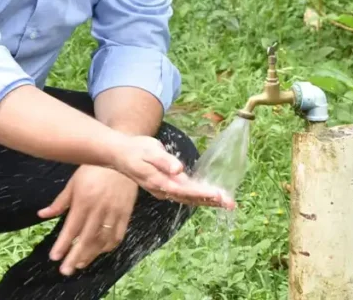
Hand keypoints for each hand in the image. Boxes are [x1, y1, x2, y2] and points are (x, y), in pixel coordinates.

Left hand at [39, 165, 137, 275]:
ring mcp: (114, 212)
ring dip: (91, 255)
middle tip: (65, 270)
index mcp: (84, 201)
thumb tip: (42, 215)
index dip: (63, 244)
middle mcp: (99, 209)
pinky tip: (100, 251)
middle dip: (74, 256)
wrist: (122, 160)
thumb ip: (60, 202)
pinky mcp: (125, 213)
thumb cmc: (94, 169)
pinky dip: (108, 246)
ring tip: (80, 264)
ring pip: (102, 240)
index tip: (54, 257)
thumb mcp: (73, 183)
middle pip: (86, 239)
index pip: (71, 228)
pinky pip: (118, 235)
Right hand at [111, 134, 235, 209]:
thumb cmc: (136, 149)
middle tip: (231, 204)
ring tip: (227, 203)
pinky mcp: (166, 187)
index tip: (218, 195)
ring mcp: (164, 190)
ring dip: (208, 201)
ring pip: (189, 199)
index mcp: (160, 181)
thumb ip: (164, 160)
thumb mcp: (150, 150)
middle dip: (211, 201)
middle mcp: (163, 190)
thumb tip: (178, 169)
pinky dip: (200, 197)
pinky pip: (186, 195)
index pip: (185, 190)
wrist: (121, 154)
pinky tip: (210, 197)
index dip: (202, 193)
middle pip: (191, 198)